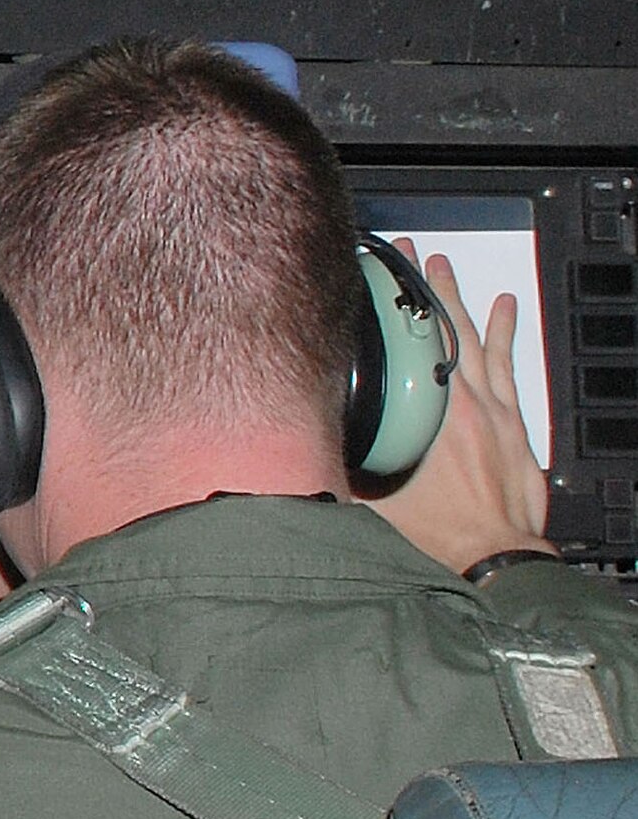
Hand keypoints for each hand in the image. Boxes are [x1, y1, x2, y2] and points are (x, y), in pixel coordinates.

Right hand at [364, 241, 554, 575]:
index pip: (409, 345)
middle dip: (425, 288)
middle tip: (411, 256)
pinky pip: (508, 365)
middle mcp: (464, 404)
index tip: (380, 276)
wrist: (497, 562)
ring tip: (445, 268)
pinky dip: (505, 333)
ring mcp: (494, 411)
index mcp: (430, 417)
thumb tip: (305, 446)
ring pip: (476, 339)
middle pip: (444, 329)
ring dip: (459, 300)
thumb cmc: (443, 536)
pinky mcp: (514, 426)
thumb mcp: (375, 501)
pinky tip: (504, 309)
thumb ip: (344, 468)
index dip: (394, 308)